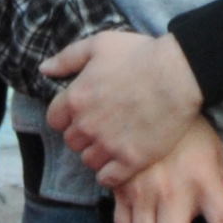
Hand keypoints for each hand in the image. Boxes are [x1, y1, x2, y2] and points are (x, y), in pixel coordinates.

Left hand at [44, 27, 204, 185]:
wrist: (179, 74)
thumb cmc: (139, 54)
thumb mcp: (99, 44)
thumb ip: (67, 58)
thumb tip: (43, 69)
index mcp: (75, 99)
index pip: (54, 120)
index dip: (67, 116)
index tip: (82, 112)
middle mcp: (87, 125)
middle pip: (72, 141)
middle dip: (83, 134)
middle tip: (102, 125)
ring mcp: (109, 145)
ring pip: (89, 160)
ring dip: (97, 153)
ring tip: (114, 142)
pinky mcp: (131, 160)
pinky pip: (108, 178)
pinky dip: (110, 173)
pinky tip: (120, 162)